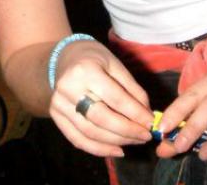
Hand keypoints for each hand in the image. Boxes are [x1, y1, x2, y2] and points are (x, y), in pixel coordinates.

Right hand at [49, 40, 153, 156]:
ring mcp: (59, 103)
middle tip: (146, 136)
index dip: (135, 113)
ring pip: (90, 132)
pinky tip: (117, 150)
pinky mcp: (55, 115)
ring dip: (116, 142)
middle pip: (101, 118)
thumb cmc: (94, 58)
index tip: (151, 123)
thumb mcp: (115, 64)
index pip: (115, 98)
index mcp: (86, 70)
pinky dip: (99, 149)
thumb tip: (147, 115)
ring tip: (135, 141)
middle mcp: (69, 88)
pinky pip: (77, 139)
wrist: (65, 56)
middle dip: (127, 131)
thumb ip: (132, 89)